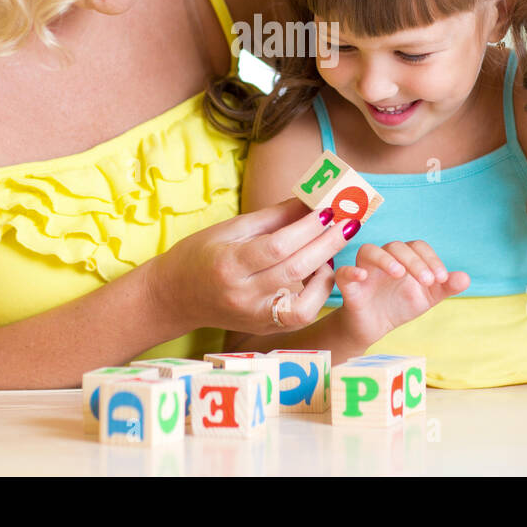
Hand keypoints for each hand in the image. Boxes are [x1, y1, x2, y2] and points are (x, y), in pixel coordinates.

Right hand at [147, 198, 351, 334]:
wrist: (176, 296)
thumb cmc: (200, 255)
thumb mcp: (230, 228)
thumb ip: (273, 217)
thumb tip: (310, 198)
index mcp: (229, 265)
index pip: (276, 246)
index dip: (306, 227)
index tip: (328, 207)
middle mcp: (243, 296)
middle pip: (295, 270)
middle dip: (327, 242)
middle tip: (350, 220)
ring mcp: (255, 316)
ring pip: (304, 300)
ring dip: (327, 270)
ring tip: (337, 243)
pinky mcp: (266, 327)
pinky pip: (301, 313)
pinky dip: (318, 292)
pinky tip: (322, 269)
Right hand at [332, 241, 469, 348]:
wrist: (375, 329)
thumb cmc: (400, 306)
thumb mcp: (427, 298)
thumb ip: (445, 287)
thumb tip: (465, 278)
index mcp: (404, 258)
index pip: (417, 246)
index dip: (431, 258)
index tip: (442, 279)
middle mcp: (384, 259)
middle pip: (396, 246)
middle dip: (414, 261)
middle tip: (427, 281)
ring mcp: (364, 270)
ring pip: (369, 250)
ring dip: (385, 259)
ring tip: (400, 274)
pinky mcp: (349, 286)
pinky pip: (344, 271)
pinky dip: (352, 271)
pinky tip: (363, 276)